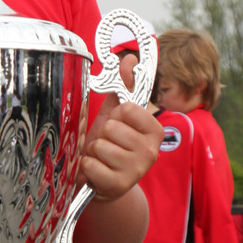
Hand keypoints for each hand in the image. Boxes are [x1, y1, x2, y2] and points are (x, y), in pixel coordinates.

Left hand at [78, 56, 162, 200]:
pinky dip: (87, 167)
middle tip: (107, 145)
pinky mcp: (119, 184)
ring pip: (100, 146)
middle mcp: (151, 151)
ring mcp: (137, 170)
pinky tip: (97, 171)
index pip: (126, 108)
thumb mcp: (117, 116)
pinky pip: (91, 165)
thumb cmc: (111, 145)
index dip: (115, 115)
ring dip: (94, 152)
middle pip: (111, 127)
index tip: (118, 126)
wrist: (104, 183)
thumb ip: (124, 87)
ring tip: (102, 158)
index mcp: (155, 130)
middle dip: (102, 135)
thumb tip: (129, 58)